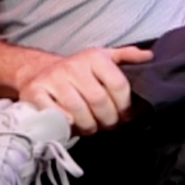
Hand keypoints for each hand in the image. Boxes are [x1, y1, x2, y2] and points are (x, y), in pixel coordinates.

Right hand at [16, 45, 153, 134]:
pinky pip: (55, 115)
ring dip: (89, 126)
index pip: (118, 85)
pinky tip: (72, 126)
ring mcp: (53, 78)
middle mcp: (73, 66)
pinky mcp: (35, 92)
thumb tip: (149, 56)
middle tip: (108, 125)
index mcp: (94, 57)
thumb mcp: (103, 57)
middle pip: (99, 101)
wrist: (38, 72)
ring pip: (78, 111)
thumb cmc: (78, 70)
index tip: (125, 115)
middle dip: (108, 119)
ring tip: (92, 128)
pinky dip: (66, 125)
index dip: (125, 105)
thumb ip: (127, 56)